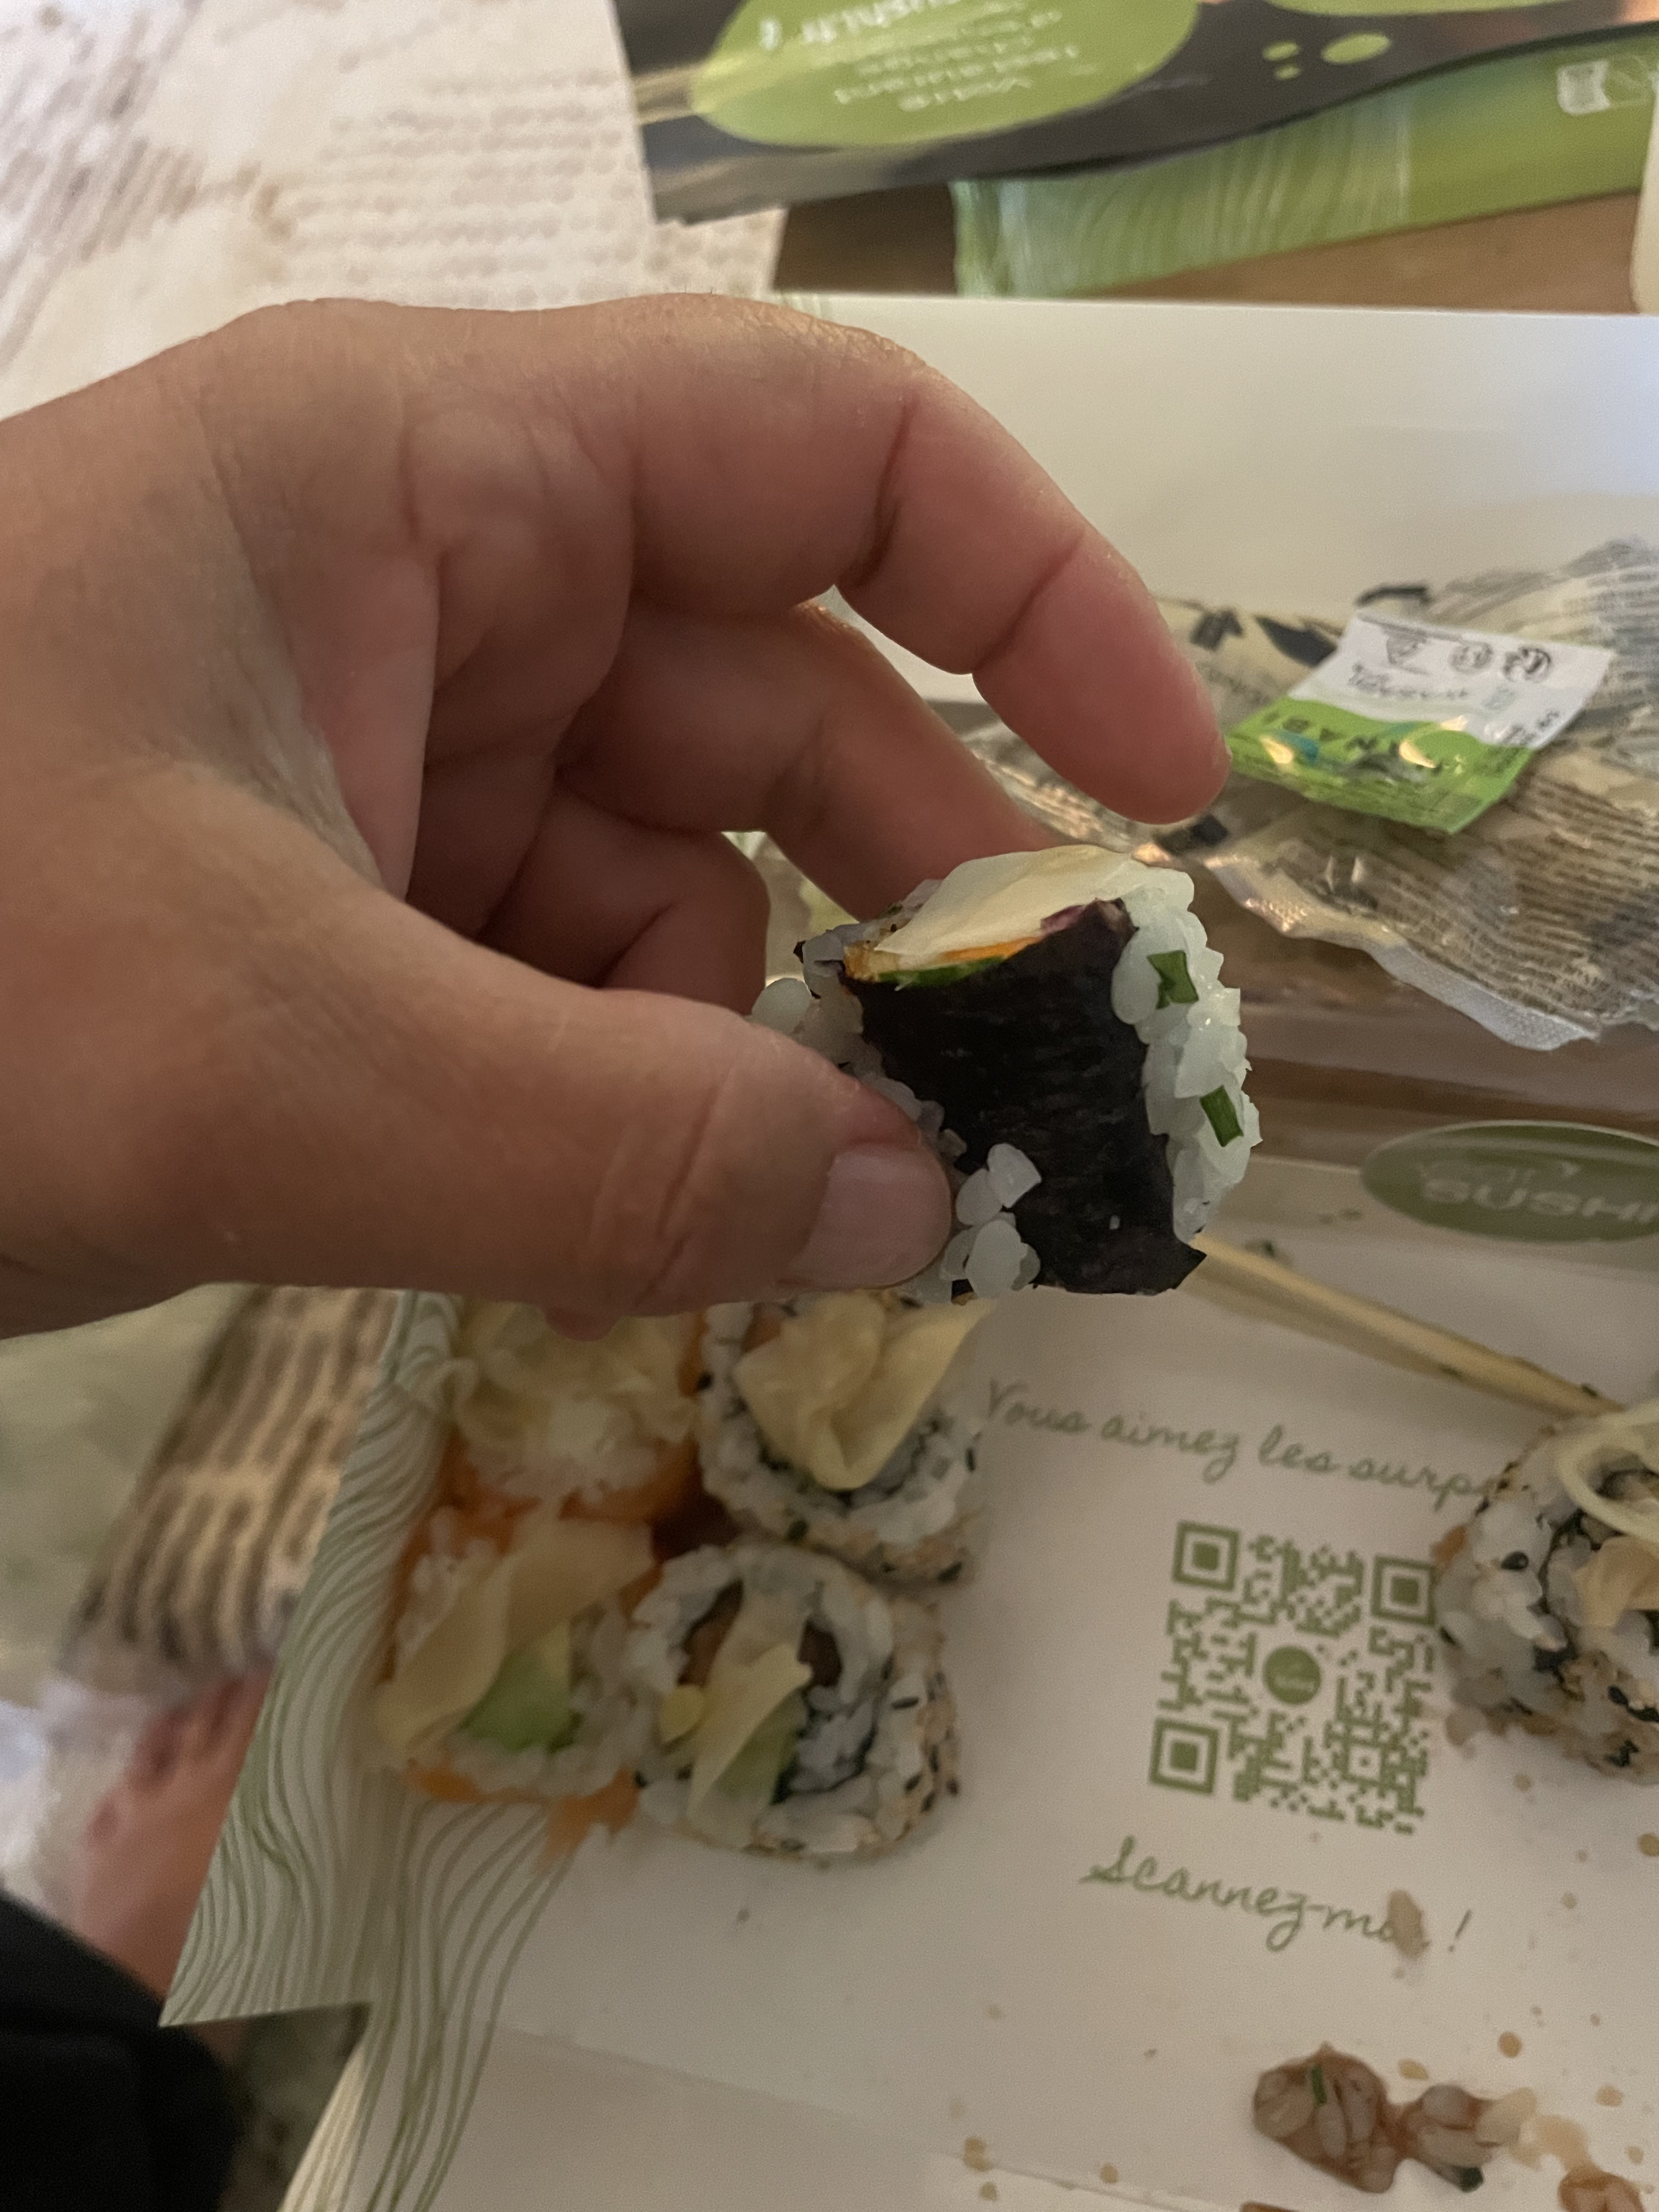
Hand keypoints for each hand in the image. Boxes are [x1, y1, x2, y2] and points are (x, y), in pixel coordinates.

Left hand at [0, 296, 1223, 1337]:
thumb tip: (923, 1219)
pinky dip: (618, 1104)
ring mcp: (361, 755)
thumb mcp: (262, 1054)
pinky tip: (631, 1221)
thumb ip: (615, 1150)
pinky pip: (547, 985)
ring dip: (745, 1046)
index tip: (1165, 803)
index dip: (1033, 600)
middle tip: (1019, 1103)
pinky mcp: (314, 909)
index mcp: (415, 479)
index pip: (821, 454)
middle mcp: (413, 584)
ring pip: (659, 879)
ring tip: (787, 1215)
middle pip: (765, 698)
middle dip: (903, 898)